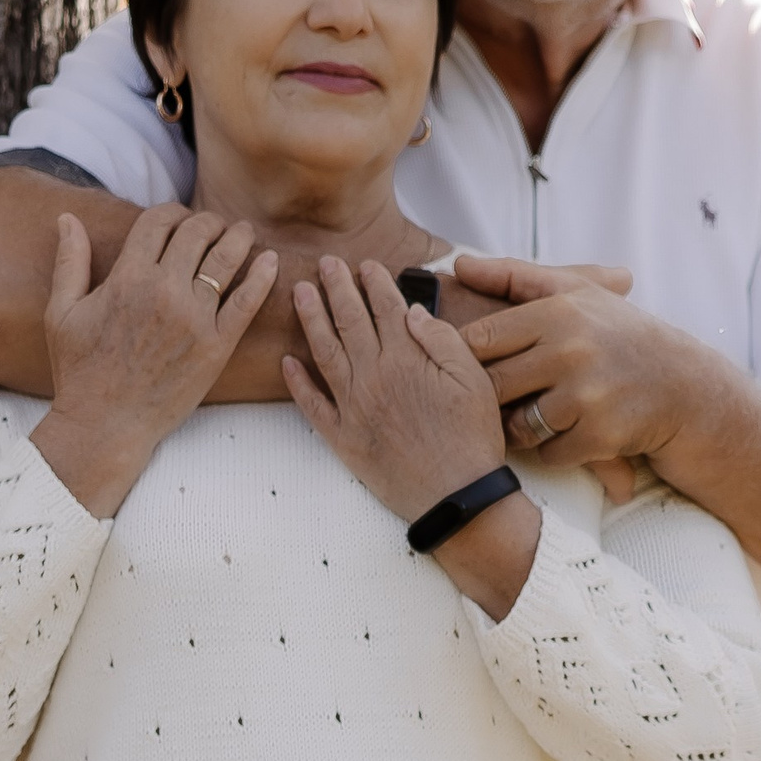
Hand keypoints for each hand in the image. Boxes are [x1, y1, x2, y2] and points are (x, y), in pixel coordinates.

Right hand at [30, 204, 277, 518]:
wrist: (106, 423)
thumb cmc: (80, 371)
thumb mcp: (62, 311)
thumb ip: (70, 261)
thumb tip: (66, 217)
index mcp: (127, 276)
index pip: (159, 221)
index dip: (173, 211)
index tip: (181, 217)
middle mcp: (164, 291)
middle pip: (197, 233)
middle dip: (209, 221)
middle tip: (217, 225)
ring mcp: (194, 318)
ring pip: (225, 260)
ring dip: (238, 238)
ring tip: (244, 232)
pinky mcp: (217, 347)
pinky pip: (246, 303)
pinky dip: (262, 277)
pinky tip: (271, 261)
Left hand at [283, 256, 508, 518]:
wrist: (457, 496)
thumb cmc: (472, 439)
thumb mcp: (474, 380)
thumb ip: (442, 340)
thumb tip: (413, 311)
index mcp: (407, 358)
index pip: (386, 307)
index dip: (374, 282)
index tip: (365, 265)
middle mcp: (374, 375)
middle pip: (350, 320)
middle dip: (336, 287)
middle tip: (326, 264)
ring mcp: (354, 405)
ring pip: (325, 351)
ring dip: (311, 319)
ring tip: (300, 293)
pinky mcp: (343, 437)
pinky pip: (312, 404)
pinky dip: (297, 383)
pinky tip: (286, 363)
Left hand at [449, 258, 704, 470]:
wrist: (686, 387)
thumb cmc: (621, 335)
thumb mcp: (576, 293)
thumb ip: (514, 277)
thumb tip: (459, 265)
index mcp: (557, 311)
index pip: (480, 340)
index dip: (467, 359)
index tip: (476, 367)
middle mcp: (570, 350)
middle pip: (493, 386)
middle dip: (494, 399)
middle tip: (505, 400)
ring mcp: (586, 396)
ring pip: (518, 426)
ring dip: (524, 429)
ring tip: (542, 416)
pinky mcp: (600, 435)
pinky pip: (549, 454)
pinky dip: (554, 451)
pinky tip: (572, 435)